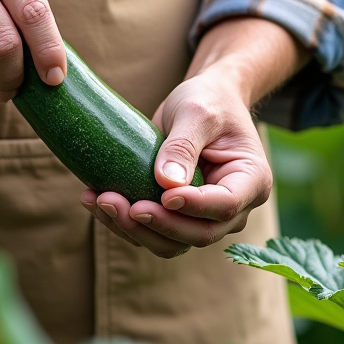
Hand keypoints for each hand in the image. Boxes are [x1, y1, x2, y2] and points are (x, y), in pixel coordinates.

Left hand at [80, 18, 308, 257]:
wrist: (204, 101)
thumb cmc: (209, 100)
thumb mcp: (197, 112)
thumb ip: (183, 145)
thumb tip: (166, 184)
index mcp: (251, 182)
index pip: (223, 205)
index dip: (193, 207)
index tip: (162, 197)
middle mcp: (231, 209)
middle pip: (196, 234)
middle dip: (155, 224)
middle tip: (115, 201)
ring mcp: (202, 217)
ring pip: (170, 243)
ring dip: (132, 229)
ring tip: (98, 200)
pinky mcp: (176, 216)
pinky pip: (151, 232)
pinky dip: (122, 222)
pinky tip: (93, 198)